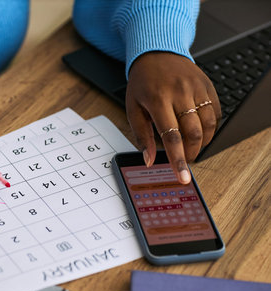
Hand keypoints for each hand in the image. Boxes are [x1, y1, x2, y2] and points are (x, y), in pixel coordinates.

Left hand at [126, 52, 220, 183]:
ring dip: (202, 143)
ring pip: (208, 124)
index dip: (178, 160)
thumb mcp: (133, 108)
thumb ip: (141, 136)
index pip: (172, 137)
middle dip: (191, 153)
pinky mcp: (208, 85)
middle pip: (193, 133)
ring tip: (191, 147)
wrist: (157, 53)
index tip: (183, 177)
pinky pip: (216, 112)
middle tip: (184, 160)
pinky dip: (211, 128)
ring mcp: (196, 88)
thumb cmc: (142, 83)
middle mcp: (180, 93)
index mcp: (158, 100)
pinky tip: (200, 131)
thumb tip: (148, 160)